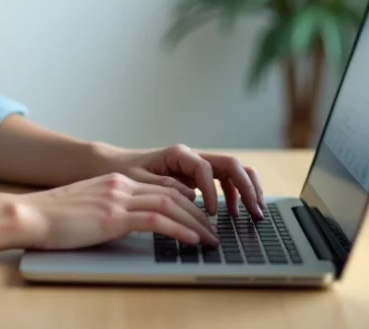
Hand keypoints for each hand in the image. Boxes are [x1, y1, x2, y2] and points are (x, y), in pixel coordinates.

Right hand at [14, 173, 219, 249]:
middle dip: (198, 212)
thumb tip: (125, 224)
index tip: (200, 216)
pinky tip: (191, 239)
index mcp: (115, 181)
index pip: (161, 187)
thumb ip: (109, 209)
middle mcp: (121, 184)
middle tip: (214, 230)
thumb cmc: (53, 218)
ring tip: (210, 238)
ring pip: (171, 205)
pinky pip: (157, 220)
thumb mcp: (88, 208)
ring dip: (196, 222)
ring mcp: (118, 198)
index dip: (186, 201)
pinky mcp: (114, 216)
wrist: (30, 214)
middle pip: (173, 194)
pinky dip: (179, 229)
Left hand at [92, 144, 265, 218]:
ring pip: (233, 170)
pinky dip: (234, 194)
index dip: (213, 192)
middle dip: (247, 187)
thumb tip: (191, 197)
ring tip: (255, 213)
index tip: (212, 214)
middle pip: (231, 165)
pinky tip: (234, 213)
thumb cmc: (123, 171)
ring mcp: (197, 165)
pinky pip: (224, 181)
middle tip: (256, 212)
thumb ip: (164, 187)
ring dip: (247, 189)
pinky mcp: (197, 175)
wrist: (112, 165)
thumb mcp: (139, 182)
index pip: (206, 170)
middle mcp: (193, 156)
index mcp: (179, 154)